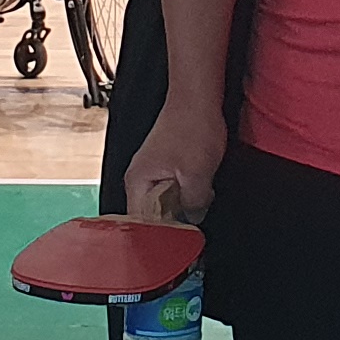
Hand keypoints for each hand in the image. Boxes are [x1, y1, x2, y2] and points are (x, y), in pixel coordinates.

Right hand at [123, 97, 230, 224]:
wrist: (198, 97)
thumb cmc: (192, 126)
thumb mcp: (197, 173)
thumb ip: (193, 203)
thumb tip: (193, 219)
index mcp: (137, 182)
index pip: (140, 223)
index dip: (160, 235)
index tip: (178, 243)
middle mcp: (139, 178)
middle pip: (152, 215)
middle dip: (173, 221)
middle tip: (192, 228)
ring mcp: (152, 171)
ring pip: (166, 202)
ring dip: (183, 206)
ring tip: (198, 207)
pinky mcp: (166, 165)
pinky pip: (174, 189)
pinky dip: (187, 193)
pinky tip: (201, 191)